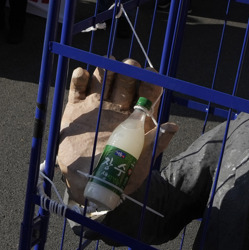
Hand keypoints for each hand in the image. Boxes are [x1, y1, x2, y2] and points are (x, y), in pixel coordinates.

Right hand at [56, 60, 177, 200]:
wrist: (88, 184)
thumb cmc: (118, 174)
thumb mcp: (140, 161)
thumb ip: (155, 142)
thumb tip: (172, 126)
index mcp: (135, 117)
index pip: (146, 93)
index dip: (150, 82)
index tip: (151, 75)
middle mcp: (117, 108)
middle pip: (125, 80)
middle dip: (129, 70)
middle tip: (129, 67)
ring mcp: (96, 107)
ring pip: (102, 79)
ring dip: (105, 68)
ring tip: (107, 65)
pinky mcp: (76, 110)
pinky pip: (77, 89)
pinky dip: (79, 78)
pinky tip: (82, 74)